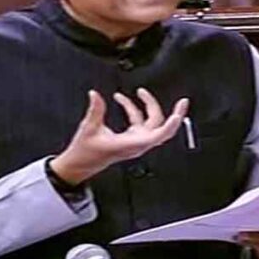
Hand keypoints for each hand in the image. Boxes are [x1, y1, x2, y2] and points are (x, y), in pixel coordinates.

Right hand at [51, 88, 188, 184]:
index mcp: (132, 144)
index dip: (172, 123)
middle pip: (160, 126)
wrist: (78, 166)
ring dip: (146, 106)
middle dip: (168, 111)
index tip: (179, 111)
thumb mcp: (89, 129)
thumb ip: (95, 110)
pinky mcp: (129, 139)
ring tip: (140, 92)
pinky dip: (133, 110)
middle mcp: (137, 144)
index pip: (160, 134)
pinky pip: (139, 122)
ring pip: (150, 123)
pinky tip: (122, 100)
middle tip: (180, 101)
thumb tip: (95, 95)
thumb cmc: (85, 154)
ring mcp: (134, 142)